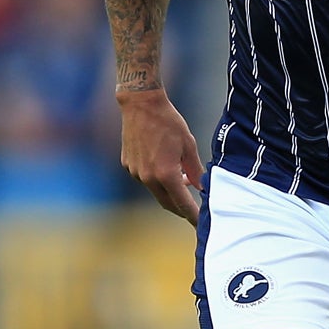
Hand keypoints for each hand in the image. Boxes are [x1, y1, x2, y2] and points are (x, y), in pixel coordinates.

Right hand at [116, 88, 203, 222]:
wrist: (141, 105)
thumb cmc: (168, 122)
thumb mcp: (189, 145)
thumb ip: (194, 170)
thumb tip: (200, 187)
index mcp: (166, 174)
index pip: (182, 203)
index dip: (193, 215)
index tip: (199, 224)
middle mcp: (148, 177)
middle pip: (167, 202)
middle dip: (180, 207)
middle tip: (192, 209)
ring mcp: (136, 172)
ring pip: (155, 190)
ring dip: (169, 189)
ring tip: (181, 177)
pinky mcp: (128, 165)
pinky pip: (145, 178)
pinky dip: (156, 177)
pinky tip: (164, 163)